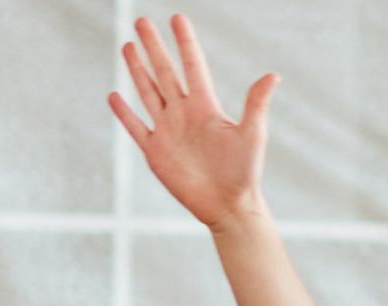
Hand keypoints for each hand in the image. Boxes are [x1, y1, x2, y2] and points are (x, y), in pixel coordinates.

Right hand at [108, 14, 275, 230]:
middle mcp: (184, 113)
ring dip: (137, 70)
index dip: (184, 42)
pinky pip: (136, 127)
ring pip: (148, 92)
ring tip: (127, 46)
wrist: (228, 205)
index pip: (192, 65)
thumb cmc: (244, 172)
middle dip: (153, 47)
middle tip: (141, 21)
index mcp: (206, 106)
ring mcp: (167, 130)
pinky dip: (124, 112)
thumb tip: (273, 75)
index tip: (177, 18)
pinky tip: (114, 95)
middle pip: (164, 72)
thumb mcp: (252, 135)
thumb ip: (256, 104)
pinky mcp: (155, 151)